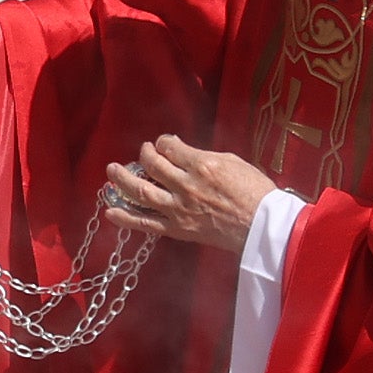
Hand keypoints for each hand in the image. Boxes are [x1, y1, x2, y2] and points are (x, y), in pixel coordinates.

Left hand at [103, 134, 274, 257]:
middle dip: (144, 155)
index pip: (170, 147)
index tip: (163, 144)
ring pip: (141, 192)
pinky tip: (110, 211)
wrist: (262, 226)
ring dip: (122, 180)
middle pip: (152, 166)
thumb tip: (179, 147)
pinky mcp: (177, 229)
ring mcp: (178, 209)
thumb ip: (202, 154)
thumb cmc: (254, 191)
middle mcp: (185, 185)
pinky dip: (125, 218)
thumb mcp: (232, 162)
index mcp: (201, 165)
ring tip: (111, 170)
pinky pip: (145, 223)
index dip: (163, 143)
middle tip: (143, 152)